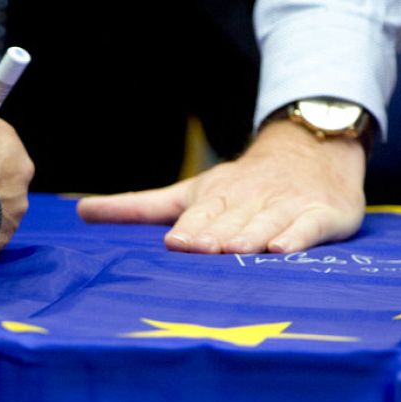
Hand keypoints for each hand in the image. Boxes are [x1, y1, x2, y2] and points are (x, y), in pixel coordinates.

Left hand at [77, 119, 366, 253]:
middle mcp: (249, 202)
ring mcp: (286, 208)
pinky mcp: (321, 216)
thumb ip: (138, 207)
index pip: (200, 216)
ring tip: (236, 250)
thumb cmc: (242, 184)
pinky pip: (307, 228)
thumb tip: (79, 212)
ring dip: (250, 235)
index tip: (175, 244)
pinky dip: (296, 238)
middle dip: (215, 235)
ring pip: (265, 223)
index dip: (190, 230)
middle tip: (200, 250)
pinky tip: (282, 250)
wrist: (311, 151)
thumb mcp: (189, 191)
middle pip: (231, 221)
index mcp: (216, 197)